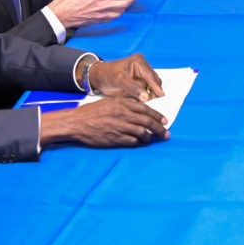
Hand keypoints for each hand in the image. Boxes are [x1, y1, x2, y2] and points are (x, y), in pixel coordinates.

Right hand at [40, 97, 168, 146]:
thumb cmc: (92, 111)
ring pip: (142, 132)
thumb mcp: (111, 101)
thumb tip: (141, 108)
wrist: (77, 122)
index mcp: (123, 103)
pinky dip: (139, 142)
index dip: (157, 116)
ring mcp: (120, 127)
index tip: (165, 121)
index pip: (146, 109)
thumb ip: (126, 104)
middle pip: (147, 122)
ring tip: (154, 139)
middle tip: (166, 133)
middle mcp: (124, 114)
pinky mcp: (115, 138)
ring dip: (150, 137)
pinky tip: (142, 143)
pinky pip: (132, 141)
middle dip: (159, 128)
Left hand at [85, 54, 164, 100]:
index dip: (156, 86)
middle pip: (154, 82)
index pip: (150, 75)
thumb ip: (133, 88)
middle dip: (154, 92)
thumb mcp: (119, 80)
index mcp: (139, 62)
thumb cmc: (107, 74)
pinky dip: (145, 99)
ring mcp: (142, 78)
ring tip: (148, 104)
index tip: (161, 95)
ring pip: (151, 88)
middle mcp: (143, 69)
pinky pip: (145, 94)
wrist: (98, 78)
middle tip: (155, 102)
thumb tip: (147, 98)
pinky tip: (143, 103)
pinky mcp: (139, 86)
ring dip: (150, 96)